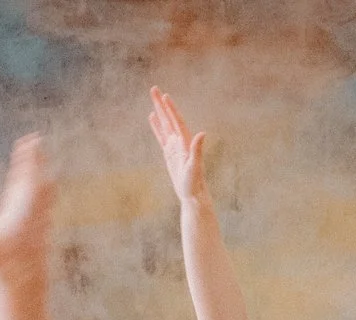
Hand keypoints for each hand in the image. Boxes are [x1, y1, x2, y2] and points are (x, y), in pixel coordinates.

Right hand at [147, 87, 208, 202]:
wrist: (193, 195)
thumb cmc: (194, 183)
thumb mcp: (195, 166)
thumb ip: (197, 149)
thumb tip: (203, 133)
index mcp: (186, 143)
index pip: (177, 121)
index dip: (171, 109)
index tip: (165, 96)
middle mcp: (180, 142)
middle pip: (169, 118)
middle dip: (161, 103)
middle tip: (153, 88)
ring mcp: (174, 146)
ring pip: (164, 124)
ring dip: (159, 110)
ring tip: (153, 97)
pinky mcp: (169, 153)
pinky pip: (161, 135)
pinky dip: (156, 125)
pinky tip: (152, 116)